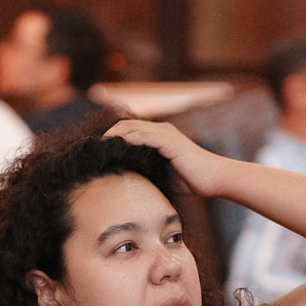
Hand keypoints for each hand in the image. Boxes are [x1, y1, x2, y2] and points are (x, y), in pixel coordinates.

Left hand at [104, 119, 227, 197]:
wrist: (214, 178)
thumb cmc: (191, 180)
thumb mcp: (163, 174)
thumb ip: (147, 171)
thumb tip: (126, 180)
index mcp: (159, 136)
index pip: (129, 131)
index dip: (112, 138)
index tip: (97, 150)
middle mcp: (161, 130)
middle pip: (126, 125)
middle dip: (108, 135)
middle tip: (91, 148)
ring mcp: (165, 133)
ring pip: (131, 127)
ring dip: (113, 136)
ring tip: (98, 147)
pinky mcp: (168, 140)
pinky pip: (142, 136)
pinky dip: (127, 140)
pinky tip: (115, 148)